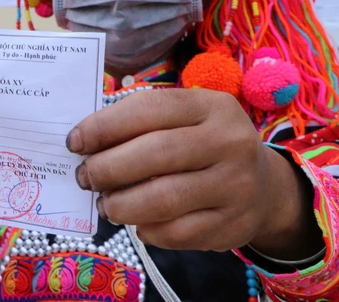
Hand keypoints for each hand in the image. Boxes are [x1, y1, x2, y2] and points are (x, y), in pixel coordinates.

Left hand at [70, 89, 321, 256]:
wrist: (263, 185)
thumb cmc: (201, 143)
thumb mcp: (181, 118)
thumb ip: (138, 123)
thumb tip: (83, 143)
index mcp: (210, 105)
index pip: (148, 110)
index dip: (103, 127)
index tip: (74, 142)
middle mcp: (229, 142)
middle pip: (155, 155)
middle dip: (107, 168)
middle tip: (85, 177)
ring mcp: (236, 186)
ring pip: (163, 199)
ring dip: (121, 204)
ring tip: (105, 203)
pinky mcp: (233, 225)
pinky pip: (176, 233)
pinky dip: (146, 229)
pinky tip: (136, 222)